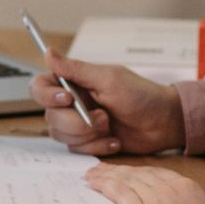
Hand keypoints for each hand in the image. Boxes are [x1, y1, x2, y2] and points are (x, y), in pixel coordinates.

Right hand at [33, 51, 185, 155]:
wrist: (164, 123)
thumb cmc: (141, 96)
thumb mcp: (109, 79)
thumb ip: (76, 69)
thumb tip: (48, 53)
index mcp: (73, 82)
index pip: (40, 87)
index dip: (47, 95)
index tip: (68, 98)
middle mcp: (71, 103)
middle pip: (50, 116)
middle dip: (77, 122)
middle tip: (103, 118)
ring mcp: (78, 124)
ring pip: (61, 136)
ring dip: (88, 135)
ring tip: (110, 128)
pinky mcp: (87, 142)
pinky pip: (77, 150)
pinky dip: (97, 147)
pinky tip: (115, 140)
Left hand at [85, 166, 204, 203]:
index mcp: (187, 186)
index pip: (158, 174)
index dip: (139, 172)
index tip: (129, 171)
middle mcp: (168, 188)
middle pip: (138, 175)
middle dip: (119, 172)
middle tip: (102, 170)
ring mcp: (153, 199)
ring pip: (125, 181)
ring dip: (106, 177)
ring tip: (91, 176)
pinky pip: (118, 194)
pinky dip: (104, 186)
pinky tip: (93, 184)